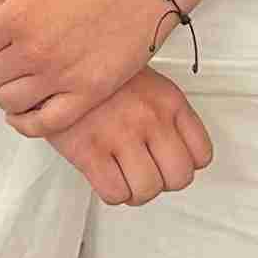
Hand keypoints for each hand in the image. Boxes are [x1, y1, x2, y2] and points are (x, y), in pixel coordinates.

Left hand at [0, 0, 173, 136]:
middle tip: (5, 58)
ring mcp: (60, 75)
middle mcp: (34, 50)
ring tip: (20, 79)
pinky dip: (28, 123)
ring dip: (8, 92)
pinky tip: (29, 110)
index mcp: (17, 16)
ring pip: (9, 102)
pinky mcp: (88, 93)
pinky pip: (44, 124)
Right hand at [37, 68, 213, 208]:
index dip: (185, 164)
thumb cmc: (100, 75)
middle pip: (179, 178)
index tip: (170, 161)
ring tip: (124, 177)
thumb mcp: (147, 82)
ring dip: (136, 191)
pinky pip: (115, 194)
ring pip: (147, 190)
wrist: (55, 63)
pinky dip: (113, 193)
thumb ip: (166, 114)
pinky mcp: (89, 150)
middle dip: (162, 182)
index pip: (201, 154)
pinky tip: (105, 176)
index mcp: (169, 101)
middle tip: (146, 173)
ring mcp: (120, 135)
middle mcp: (151, 119)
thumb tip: (177, 149)